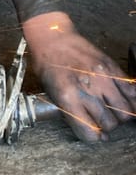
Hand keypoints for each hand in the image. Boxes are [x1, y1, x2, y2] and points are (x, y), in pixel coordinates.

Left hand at [23, 11, 135, 142]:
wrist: (53, 37)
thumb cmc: (48, 65)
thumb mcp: (51, 92)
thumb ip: (74, 115)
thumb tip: (99, 136)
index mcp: (68, 98)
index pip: (90, 133)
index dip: (92, 137)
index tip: (92, 133)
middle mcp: (87, 90)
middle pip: (109, 124)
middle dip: (106, 127)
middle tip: (100, 119)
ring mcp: (102, 78)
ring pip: (124, 111)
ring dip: (119, 115)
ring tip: (111, 110)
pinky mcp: (112, 67)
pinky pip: (131, 91)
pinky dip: (130, 100)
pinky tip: (122, 99)